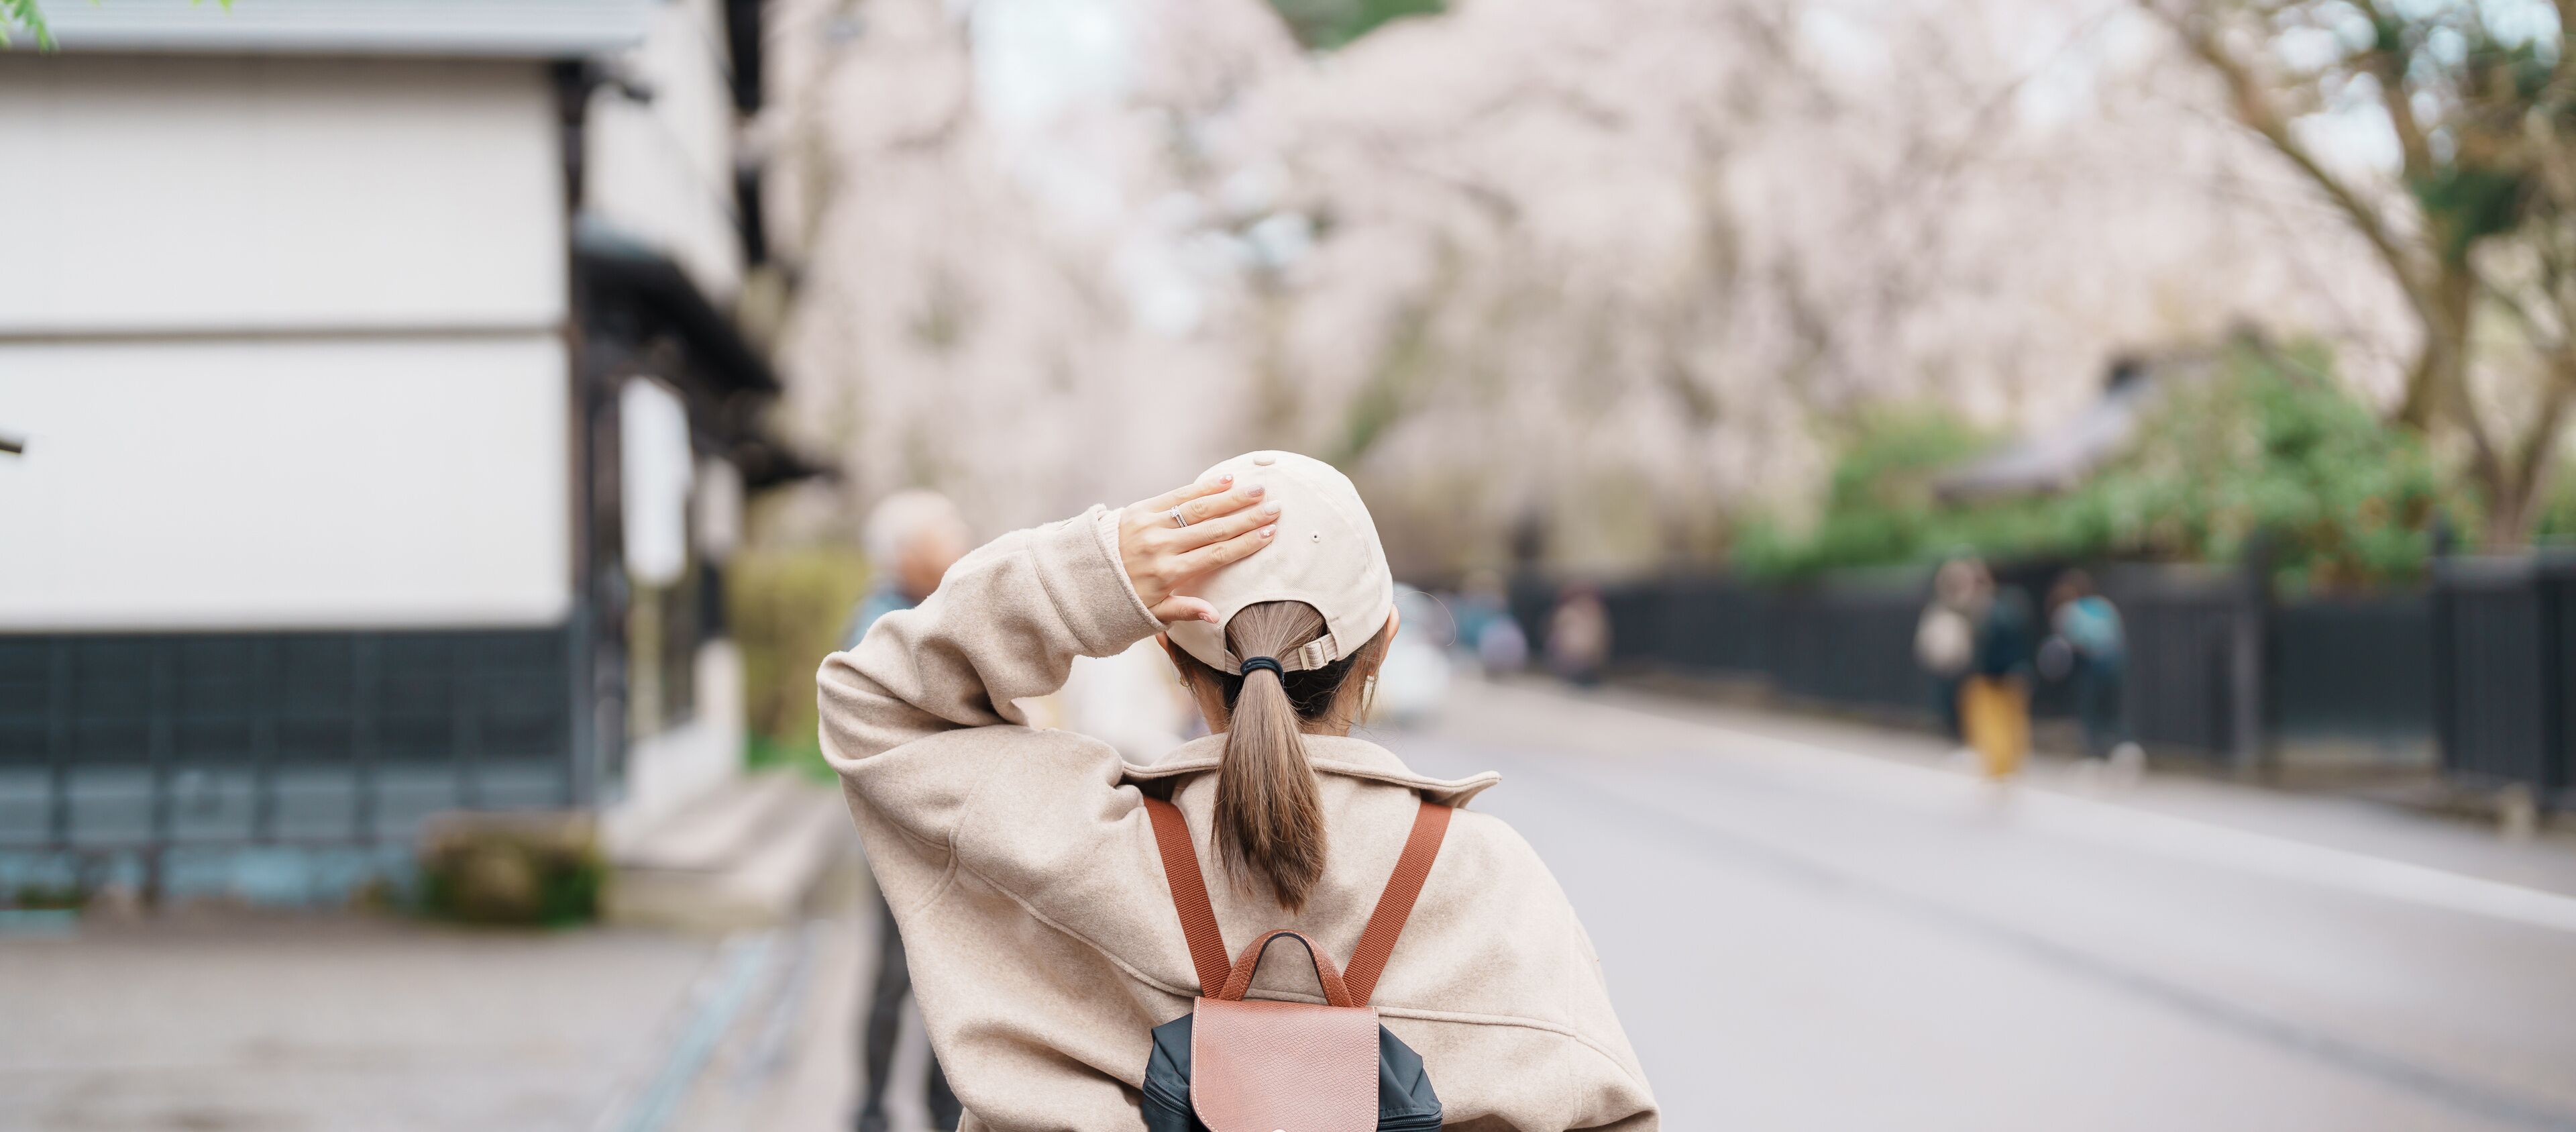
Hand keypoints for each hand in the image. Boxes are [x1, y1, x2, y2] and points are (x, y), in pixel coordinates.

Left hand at [1118, 474, 1279, 623]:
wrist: (1079, 578)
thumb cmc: (1121, 599)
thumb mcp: (1150, 614)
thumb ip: (1183, 610)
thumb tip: (1215, 616)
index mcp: (1168, 574)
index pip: (1215, 555)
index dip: (1245, 544)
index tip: (1269, 534)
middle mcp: (1161, 547)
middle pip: (1214, 529)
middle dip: (1247, 518)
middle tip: (1275, 508)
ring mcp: (1150, 525)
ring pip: (1198, 508)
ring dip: (1231, 498)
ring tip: (1257, 489)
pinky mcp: (1139, 509)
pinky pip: (1175, 495)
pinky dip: (1201, 487)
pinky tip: (1225, 480)